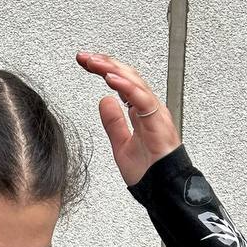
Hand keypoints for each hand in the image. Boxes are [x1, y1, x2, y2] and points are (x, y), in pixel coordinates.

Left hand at [76, 51, 181, 187]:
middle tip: (84, 57)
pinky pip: (142, 99)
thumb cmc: (149, 172)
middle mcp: (149, 108)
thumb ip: (114, 122)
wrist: (162, 190)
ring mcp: (154, 113)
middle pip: (127, 76)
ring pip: (134, 82)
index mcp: (141, 111)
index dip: (104, 69)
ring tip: (94, 62)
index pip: (121, 82)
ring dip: (113, 69)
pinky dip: (127, 86)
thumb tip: (104, 101)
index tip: (85, 62)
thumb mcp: (121, 144)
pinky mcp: (157, 121)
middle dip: (105, 63)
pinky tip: (111, 78)